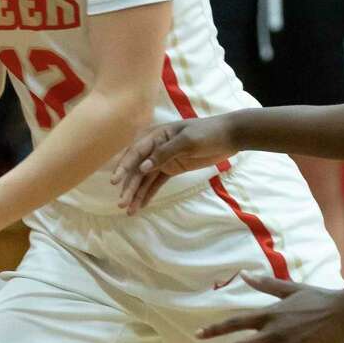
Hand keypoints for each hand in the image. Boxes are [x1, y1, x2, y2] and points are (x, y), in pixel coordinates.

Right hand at [112, 116, 237, 213]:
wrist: (229, 136)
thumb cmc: (208, 133)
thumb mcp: (187, 140)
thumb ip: (165, 153)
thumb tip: (143, 168)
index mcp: (157, 135)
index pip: (136, 152)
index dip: (124, 167)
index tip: (115, 182)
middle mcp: (155, 147)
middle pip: (137, 168)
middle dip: (128, 186)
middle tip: (120, 203)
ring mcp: (163, 159)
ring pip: (145, 178)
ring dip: (135, 193)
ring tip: (128, 210)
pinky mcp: (172, 169)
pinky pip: (156, 182)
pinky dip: (148, 193)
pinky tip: (140, 205)